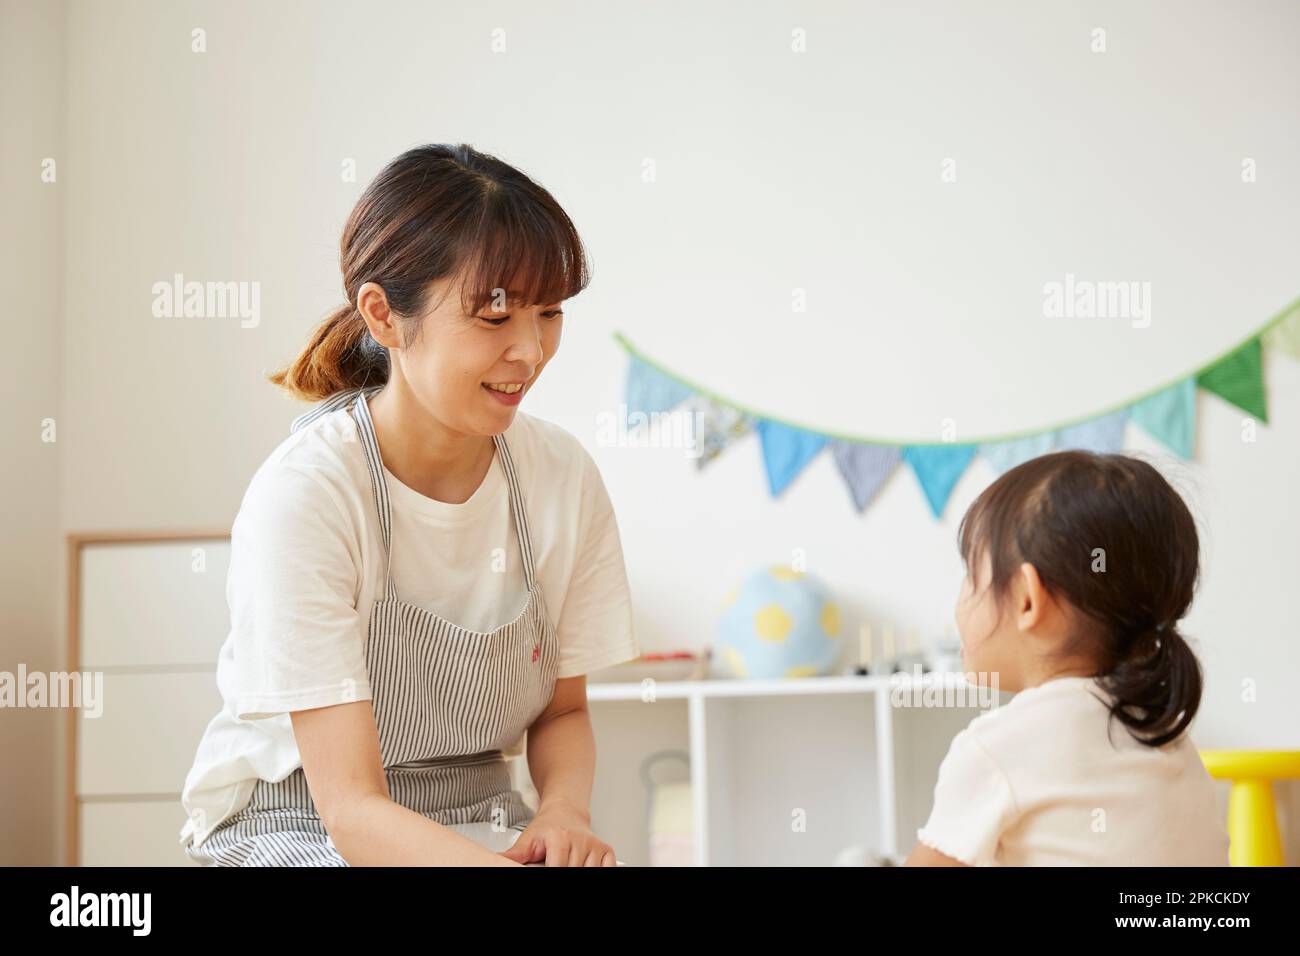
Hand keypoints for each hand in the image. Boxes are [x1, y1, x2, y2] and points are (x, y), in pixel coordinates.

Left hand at [499, 802, 616, 865]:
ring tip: (569, 862)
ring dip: (579, 870)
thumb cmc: (547, 827)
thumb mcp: (528, 839)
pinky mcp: (606, 850)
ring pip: (590, 872)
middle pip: (573, 871)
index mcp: (560, 838)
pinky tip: (584, 865)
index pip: (558, 868)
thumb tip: (498, 860)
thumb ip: (515, 854)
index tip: (548, 867)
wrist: (566, 812)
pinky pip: (607, 869)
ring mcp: (595, 845)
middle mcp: (580, 840)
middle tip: (555, 861)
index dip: (552, 870)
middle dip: (564, 870)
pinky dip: (598, 870)